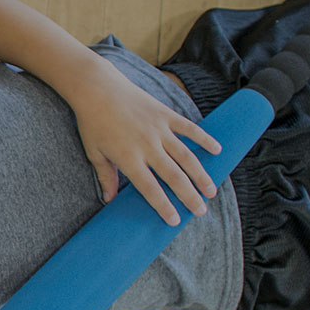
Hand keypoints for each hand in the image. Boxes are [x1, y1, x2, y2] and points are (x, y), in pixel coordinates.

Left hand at [71, 78, 222, 225]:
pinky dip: (204, 139)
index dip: (163, 206)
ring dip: (201, 175)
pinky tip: (217, 151)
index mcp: (128, 158)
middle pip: (173, 176)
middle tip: (201, 211)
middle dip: (189, 196)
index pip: (149, 188)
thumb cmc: (92, 121)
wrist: (97, 88)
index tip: (174, 221)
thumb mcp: (93, 151)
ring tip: (211, 191)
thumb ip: (105, 176)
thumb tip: (109, 200)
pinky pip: (190, 129)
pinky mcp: (166, 115)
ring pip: (186, 156)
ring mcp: (159, 130)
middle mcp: (147, 146)